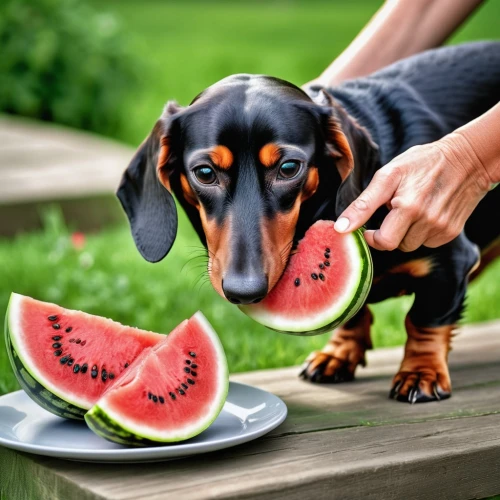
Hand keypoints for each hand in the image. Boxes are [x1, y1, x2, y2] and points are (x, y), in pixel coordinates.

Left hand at [334, 133, 491, 250]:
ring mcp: (442, 228)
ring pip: (411, 245)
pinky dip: (421, 232)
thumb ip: (363, 204)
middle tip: (390, 214)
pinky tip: (424, 213)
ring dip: (405, 232)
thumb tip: (340, 228)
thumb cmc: (421, 163)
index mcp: (409, 206)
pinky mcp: (451, 232)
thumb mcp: (388, 175)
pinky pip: (427, 242)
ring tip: (409, 209)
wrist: (467, 159)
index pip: (383, 242)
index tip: (368, 228)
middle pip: (396, 245)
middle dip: (387, 234)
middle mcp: (427, 220)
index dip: (371, 237)